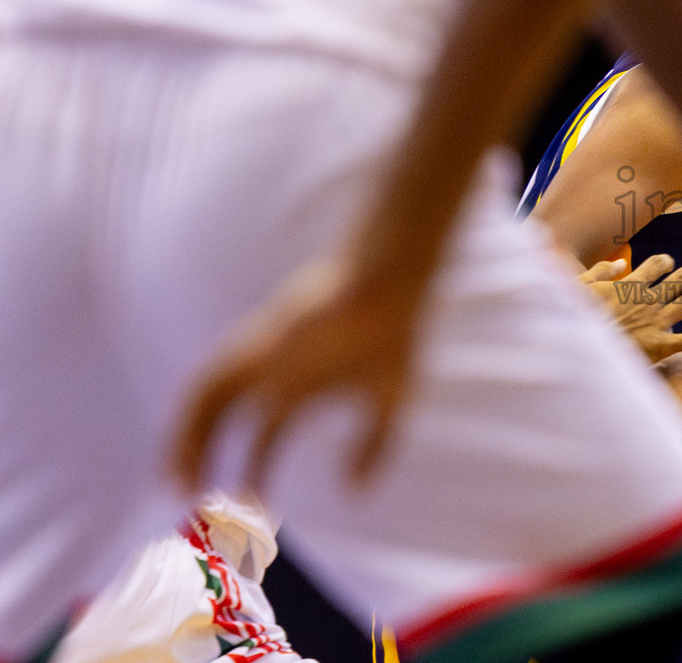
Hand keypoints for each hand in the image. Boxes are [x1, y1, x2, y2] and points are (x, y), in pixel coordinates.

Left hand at [173, 257, 420, 495]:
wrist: (386, 286)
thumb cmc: (392, 338)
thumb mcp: (390, 401)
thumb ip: (374, 447)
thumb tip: (352, 493)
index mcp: (300, 390)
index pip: (264, 440)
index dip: (254, 474)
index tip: (250, 507)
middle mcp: (271, 376)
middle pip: (222, 422)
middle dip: (202, 460)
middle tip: (190, 500)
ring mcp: (257, 359)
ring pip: (206, 403)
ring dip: (183, 442)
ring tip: (177, 484)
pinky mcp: (250, 345)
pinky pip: (206, 383)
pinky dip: (188, 416)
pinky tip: (182, 447)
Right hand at [578, 253, 681, 362]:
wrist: (582, 351)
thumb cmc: (577, 320)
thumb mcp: (580, 288)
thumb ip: (601, 272)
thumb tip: (619, 264)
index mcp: (631, 285)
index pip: (655, 266)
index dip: (663, 262)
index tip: (668, 262)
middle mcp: (650, 300)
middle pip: (680, 280)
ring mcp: (658, 322)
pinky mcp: (662, 345)